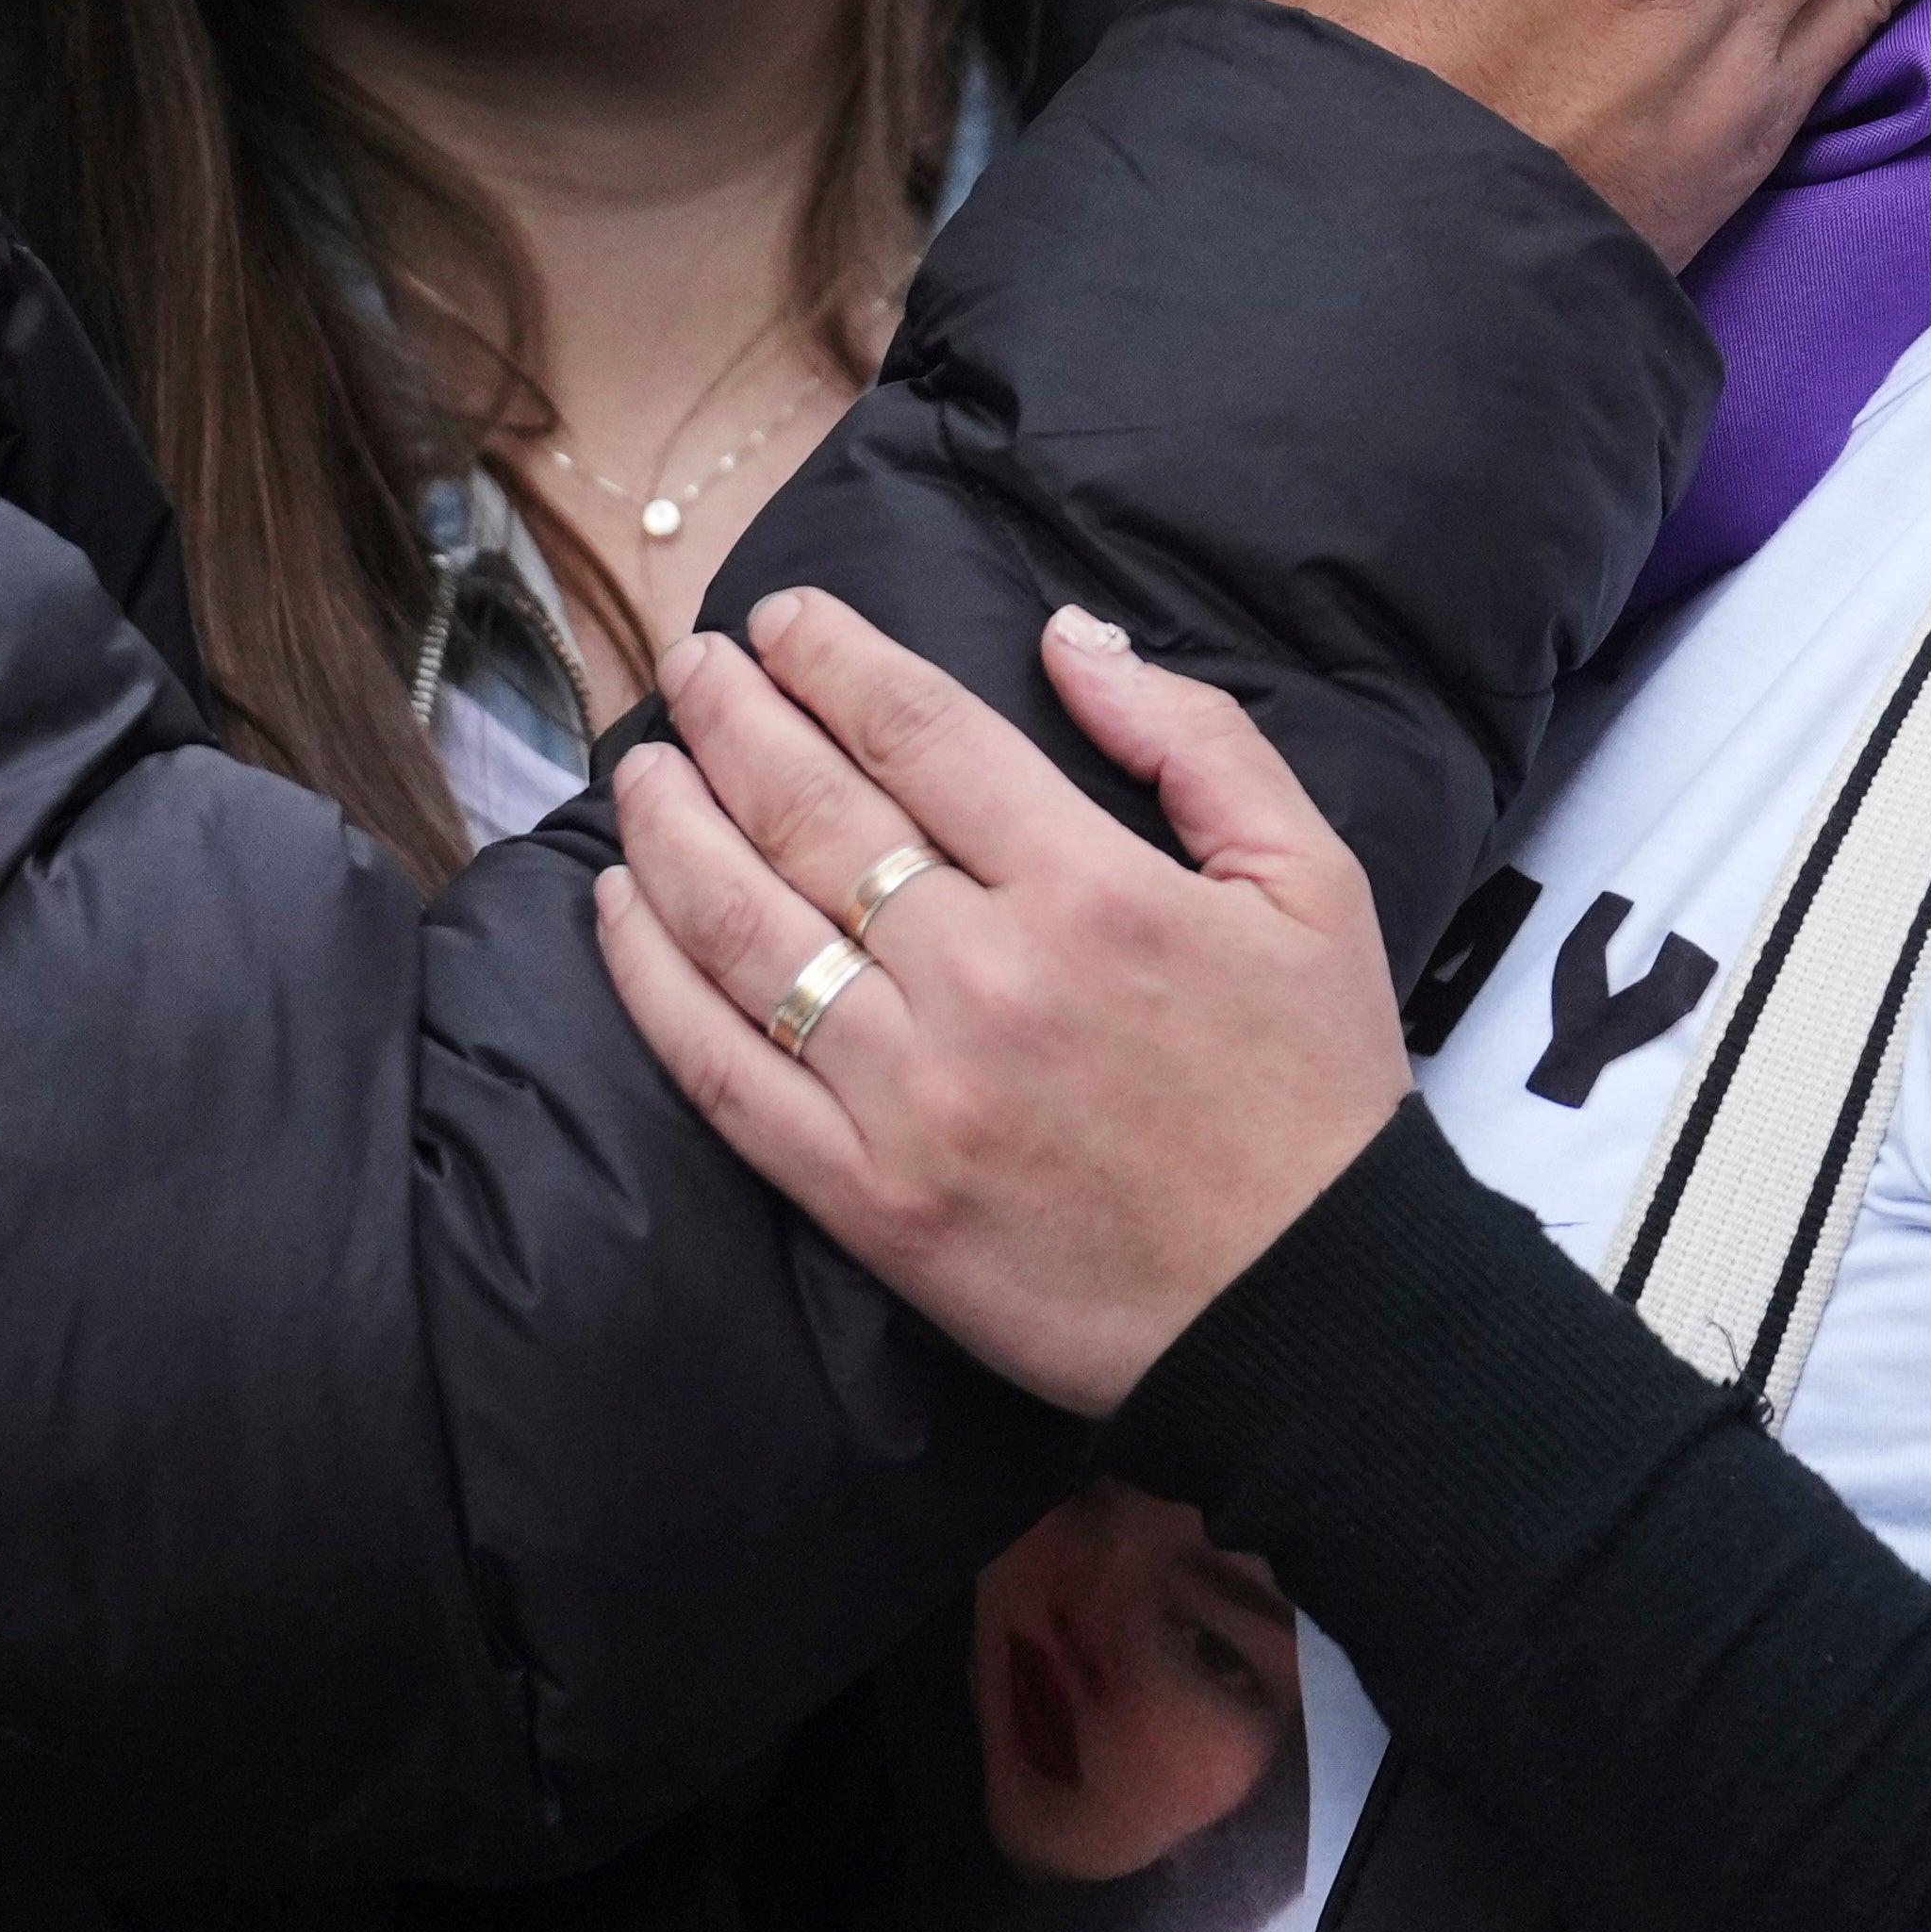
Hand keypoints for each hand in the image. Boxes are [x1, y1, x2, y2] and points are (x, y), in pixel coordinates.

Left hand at [591, 592, 1414, 1414]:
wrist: (1309, 1313)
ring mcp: (913, 1093)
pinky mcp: (868, 1197)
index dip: (833, 658)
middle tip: (689, 665)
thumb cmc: (1314, 1091)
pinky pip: (726, 1073)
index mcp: (1091, 889)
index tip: (782, 618)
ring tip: (639, 768)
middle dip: (733, 716)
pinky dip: (653, 982)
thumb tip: (1071, 635)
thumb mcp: (1312, 882)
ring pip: (745, 927)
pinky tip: (616, 911)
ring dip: (671, 828)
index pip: (919, 732)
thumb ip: (1198, 740)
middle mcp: (984, 978)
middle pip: (812, 810)